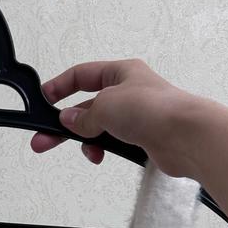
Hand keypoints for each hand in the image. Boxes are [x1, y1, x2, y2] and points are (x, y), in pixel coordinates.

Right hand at [31, 58, 195, 178]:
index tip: (43, 99)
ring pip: (98, 128)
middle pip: (86, 107)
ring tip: (85, 151)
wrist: (185, 136)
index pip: (82, 75)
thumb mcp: (106, 106)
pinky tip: (100, 155)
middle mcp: (128, 92)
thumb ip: (82, 116)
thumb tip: (68, 120)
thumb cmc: (156, 108)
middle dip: (64, 124)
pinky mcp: (141, 138)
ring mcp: (135, 116)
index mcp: (120, 73)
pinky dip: (102, 149)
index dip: (60, 87)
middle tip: (43, 139)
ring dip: (87, 140)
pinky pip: (112, 143)